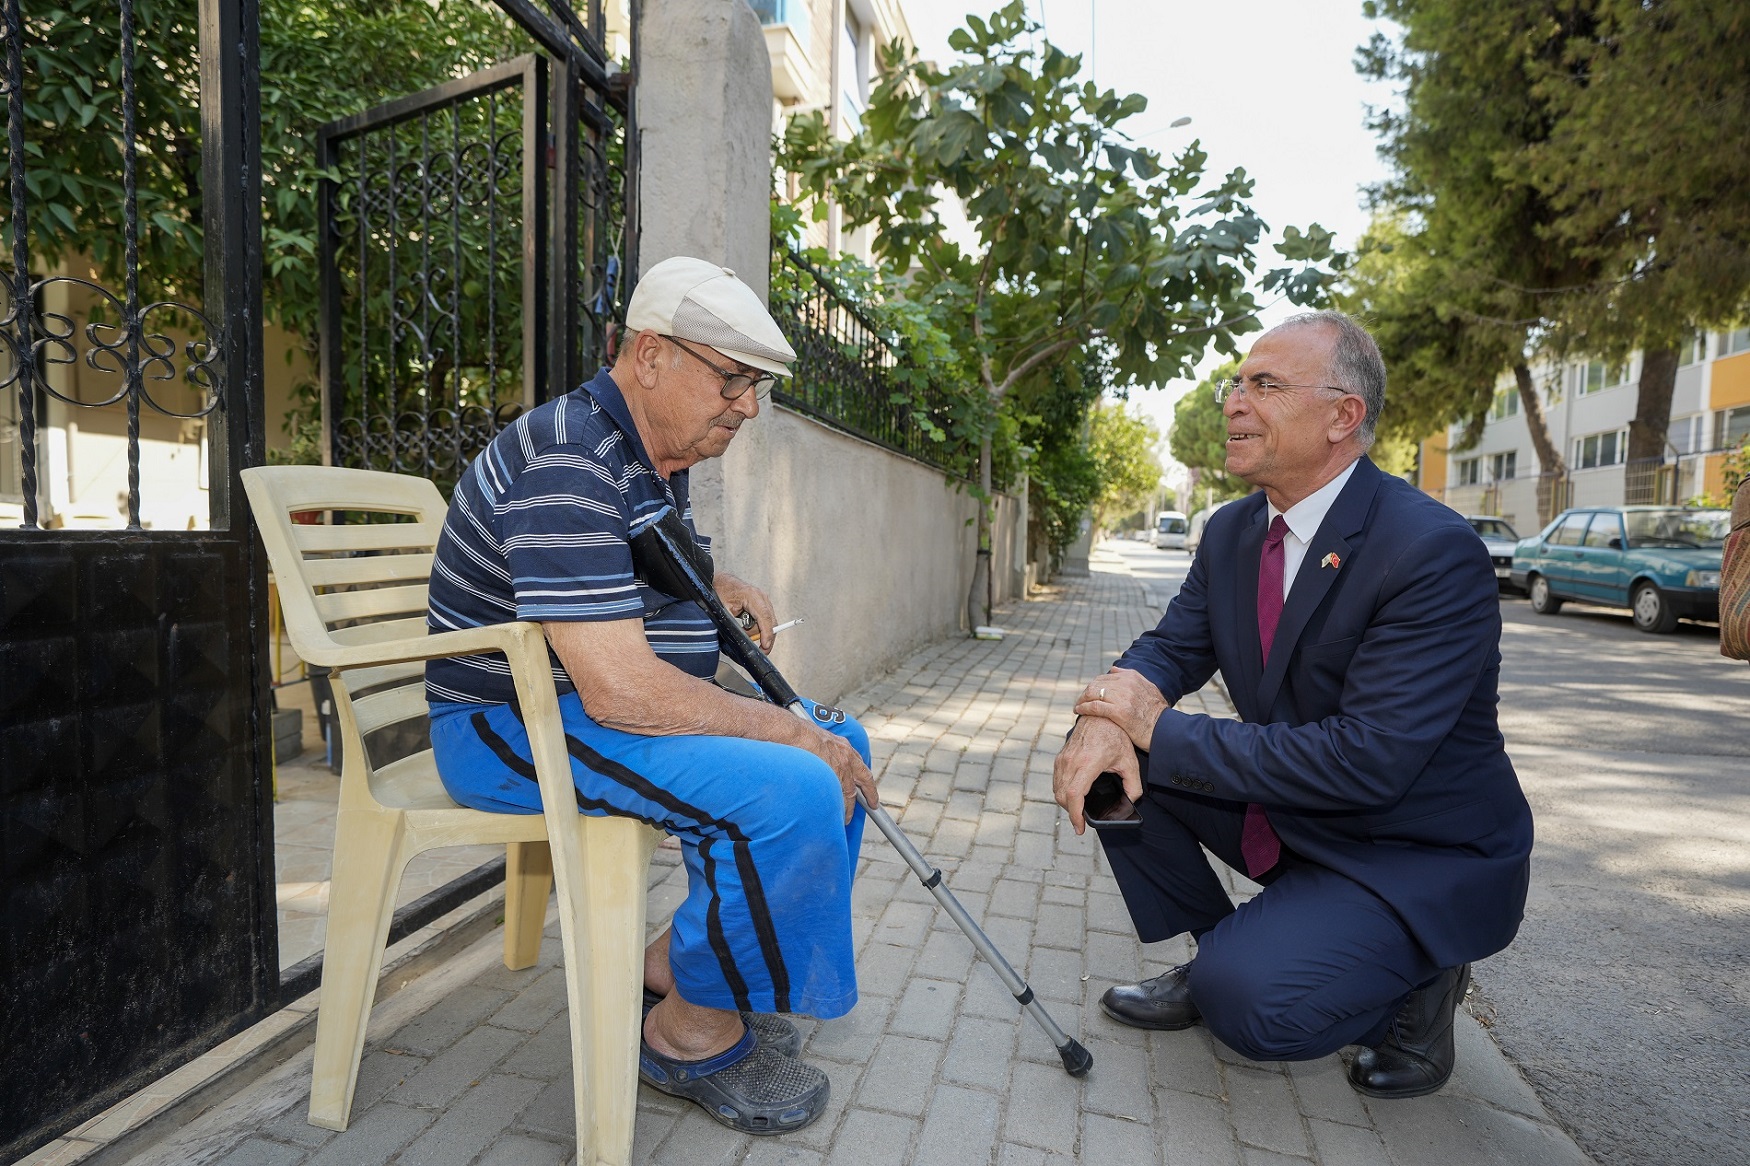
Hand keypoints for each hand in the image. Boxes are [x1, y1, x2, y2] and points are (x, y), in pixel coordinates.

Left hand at [714, 571, 775, 650]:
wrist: (718, 582)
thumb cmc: (719, 592)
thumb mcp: (723, 610)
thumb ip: (733, 624)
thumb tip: (742, 639)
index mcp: (752, 596)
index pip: (765, 617)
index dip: (766, 633)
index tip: (765, 646)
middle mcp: (761, 597)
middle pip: (770, 621)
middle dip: (766, 637)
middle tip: (761, 650)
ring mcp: (763, 600)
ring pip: (768, 622)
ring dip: (758, 631)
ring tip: (744, 632)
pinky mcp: (761, 604)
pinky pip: (764, 619)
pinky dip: (757, 627)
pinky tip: (746, 627)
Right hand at [809, 730, 879, 822]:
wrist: (795, 732)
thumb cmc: (800, 734)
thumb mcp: (820, 740)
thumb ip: (825, 751)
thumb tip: (820, 758)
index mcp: (843, 746)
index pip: (859, 764)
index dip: (864, 776)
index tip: (866, 785)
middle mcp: (847, 756)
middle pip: (865, 778)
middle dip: (870, 793)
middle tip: (873, 804)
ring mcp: (842, 767)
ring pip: (850, 793)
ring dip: (849, 807)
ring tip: (846, 818)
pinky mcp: (834, 776)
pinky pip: (840, 796)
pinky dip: (839, 806)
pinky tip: (837, 814)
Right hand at [1053, 716, 1142, 834]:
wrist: (1100, 714)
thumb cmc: (1115, 735)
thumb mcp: (1130, 761)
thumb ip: (1133, 784)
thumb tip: (1131, 801)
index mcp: (1088, 763)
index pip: (1073, 795)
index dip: (1075, 815)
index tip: (1080, 827)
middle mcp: (1071, 761)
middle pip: (1062, 796)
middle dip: (1071, 813)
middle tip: (1082, 821)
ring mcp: (1063, 758)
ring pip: (1057, 789)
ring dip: (1066, 803)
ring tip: (1078, 810)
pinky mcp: (1061, 756)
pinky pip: (1057, 780)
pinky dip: (1062, 791)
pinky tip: (1073, 795)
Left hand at [1073, 667, 1168, 751]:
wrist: (1164, 730)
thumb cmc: (1156, 713)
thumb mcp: (1149, 687)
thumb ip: (1131, 676)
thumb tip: (1113, 669)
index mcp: (1132, 677)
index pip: (1104, 677)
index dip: (1094, 686)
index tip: (1088, 693)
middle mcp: (1126, 684)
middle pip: (1096, 684)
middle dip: (1086, 692)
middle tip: (1080, 701)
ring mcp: (1122, 697)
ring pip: (1093, 693)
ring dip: (1082, 700)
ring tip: (1078, 707)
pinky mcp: (1118, 712)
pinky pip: (1094, 706)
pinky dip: (1083, 708)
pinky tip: (1079, 711)